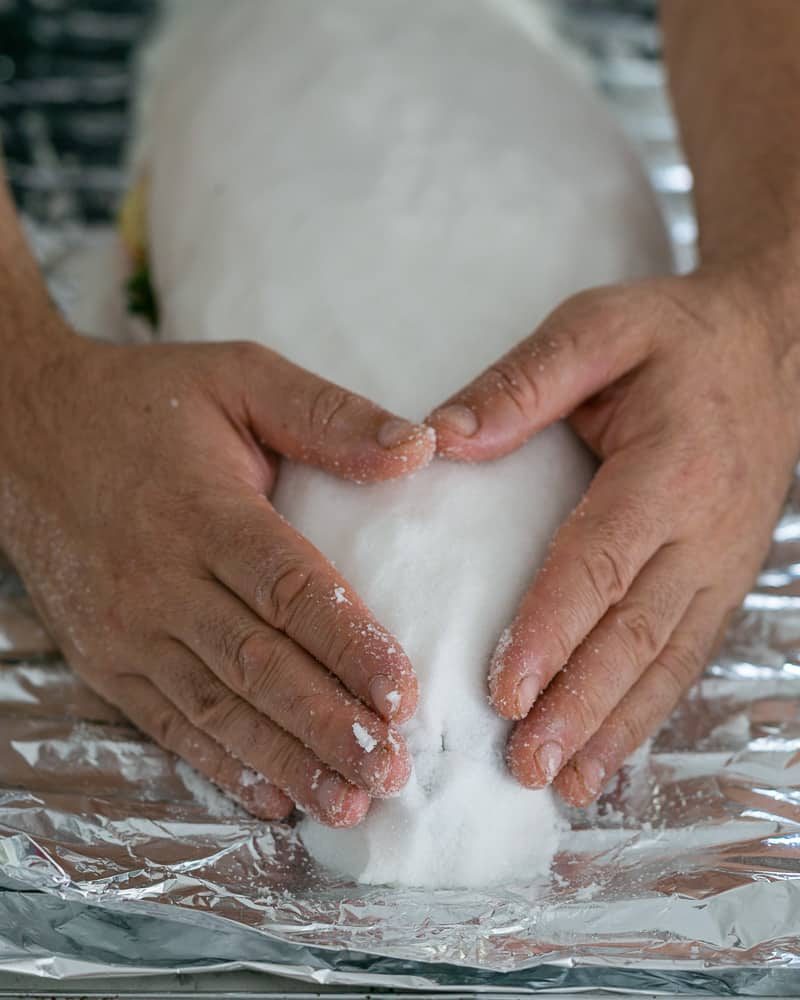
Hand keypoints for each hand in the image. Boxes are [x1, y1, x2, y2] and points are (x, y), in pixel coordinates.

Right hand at [0, 328, 434, 825]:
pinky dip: (222, 764)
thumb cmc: (143, 404)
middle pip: (258, 666)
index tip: (402, 692)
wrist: (23, 434)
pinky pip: (169, 722)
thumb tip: (419, 448)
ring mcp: (128, 629)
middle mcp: (163, 581)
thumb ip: (327, 415)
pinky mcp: (105, 658)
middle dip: (328, 725)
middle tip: (392, 771)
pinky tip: (273, 796)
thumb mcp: (240, 379)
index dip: (347, 644)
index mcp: (205, 512)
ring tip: (348, 802)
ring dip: (286, 760)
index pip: (288, 589)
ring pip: (218, 708)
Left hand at [428, 268, 799, 804]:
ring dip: (614, 726)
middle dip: (580, 704)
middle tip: (524, 762)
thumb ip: (523, 382)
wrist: (771, 351)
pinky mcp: (719, 580)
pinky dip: (646, 710)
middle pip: (637, 631)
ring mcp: (720, 563)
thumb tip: (439, 437)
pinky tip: (609, 754)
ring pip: (666, 659)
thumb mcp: (598, 329)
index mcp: (668, 467)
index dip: (553, 629)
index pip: (602, 560)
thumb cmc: (674, 339)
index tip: (506, 690)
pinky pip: (685, 655)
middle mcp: (702, 530)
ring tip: (564, 784)